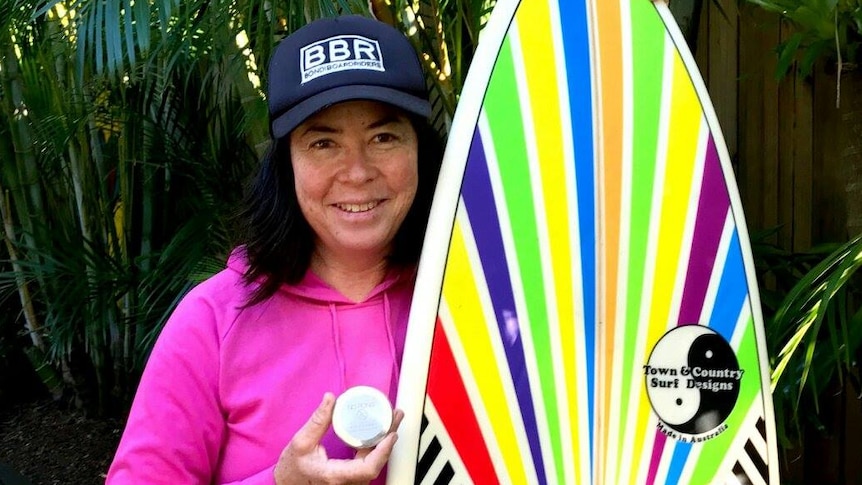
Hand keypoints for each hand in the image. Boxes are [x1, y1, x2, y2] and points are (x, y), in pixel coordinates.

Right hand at [273, 392, 403, 484]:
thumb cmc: (291, 470)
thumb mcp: (301, 443)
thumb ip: (317, 421)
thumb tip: (330, 398)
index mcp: (335, 476)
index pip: (369, 468)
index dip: (383, 451)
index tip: (391, 433)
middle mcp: (346, 483)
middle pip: (377, 463)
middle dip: (389, 438)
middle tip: (396, 415)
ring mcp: (350, 484)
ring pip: (374, 464)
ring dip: (384, 442)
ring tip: (391, 420)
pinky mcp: (351, 480)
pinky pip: (368, 464)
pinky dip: (376, 448)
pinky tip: (379, 432)